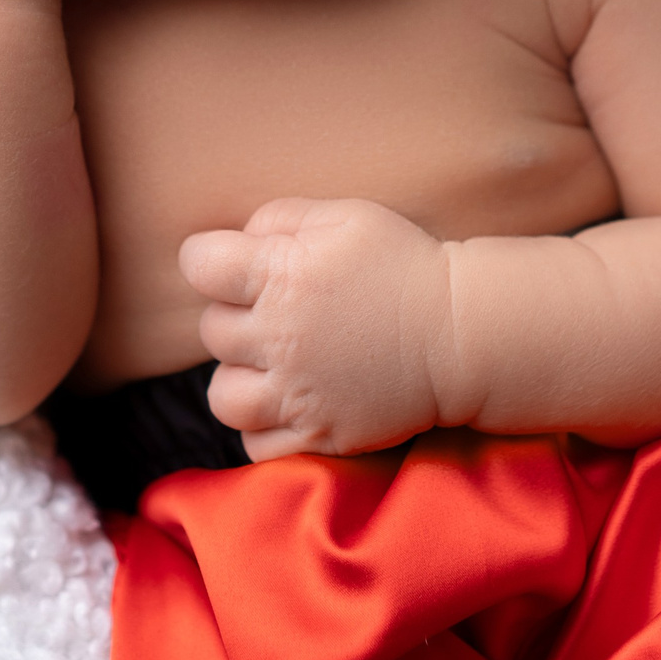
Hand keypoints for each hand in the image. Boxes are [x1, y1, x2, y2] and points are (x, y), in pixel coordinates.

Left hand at [179, 198, 458, 460]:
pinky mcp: (319, 435)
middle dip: (236, 316)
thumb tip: (239, 240)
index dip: (211, 260)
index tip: (236, 266)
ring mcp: (298, 393)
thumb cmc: (403, 265)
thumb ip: (280, 218)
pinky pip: (255, 443)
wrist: (461, 333)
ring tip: (273, 362)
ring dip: (241, 376)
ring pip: (222, 396)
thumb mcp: (346, 216)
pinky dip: (262, 426)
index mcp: (282, 275)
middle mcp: (281, 338)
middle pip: (211, 330)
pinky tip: (287, 400)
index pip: (199, 264)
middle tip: (277, 312)